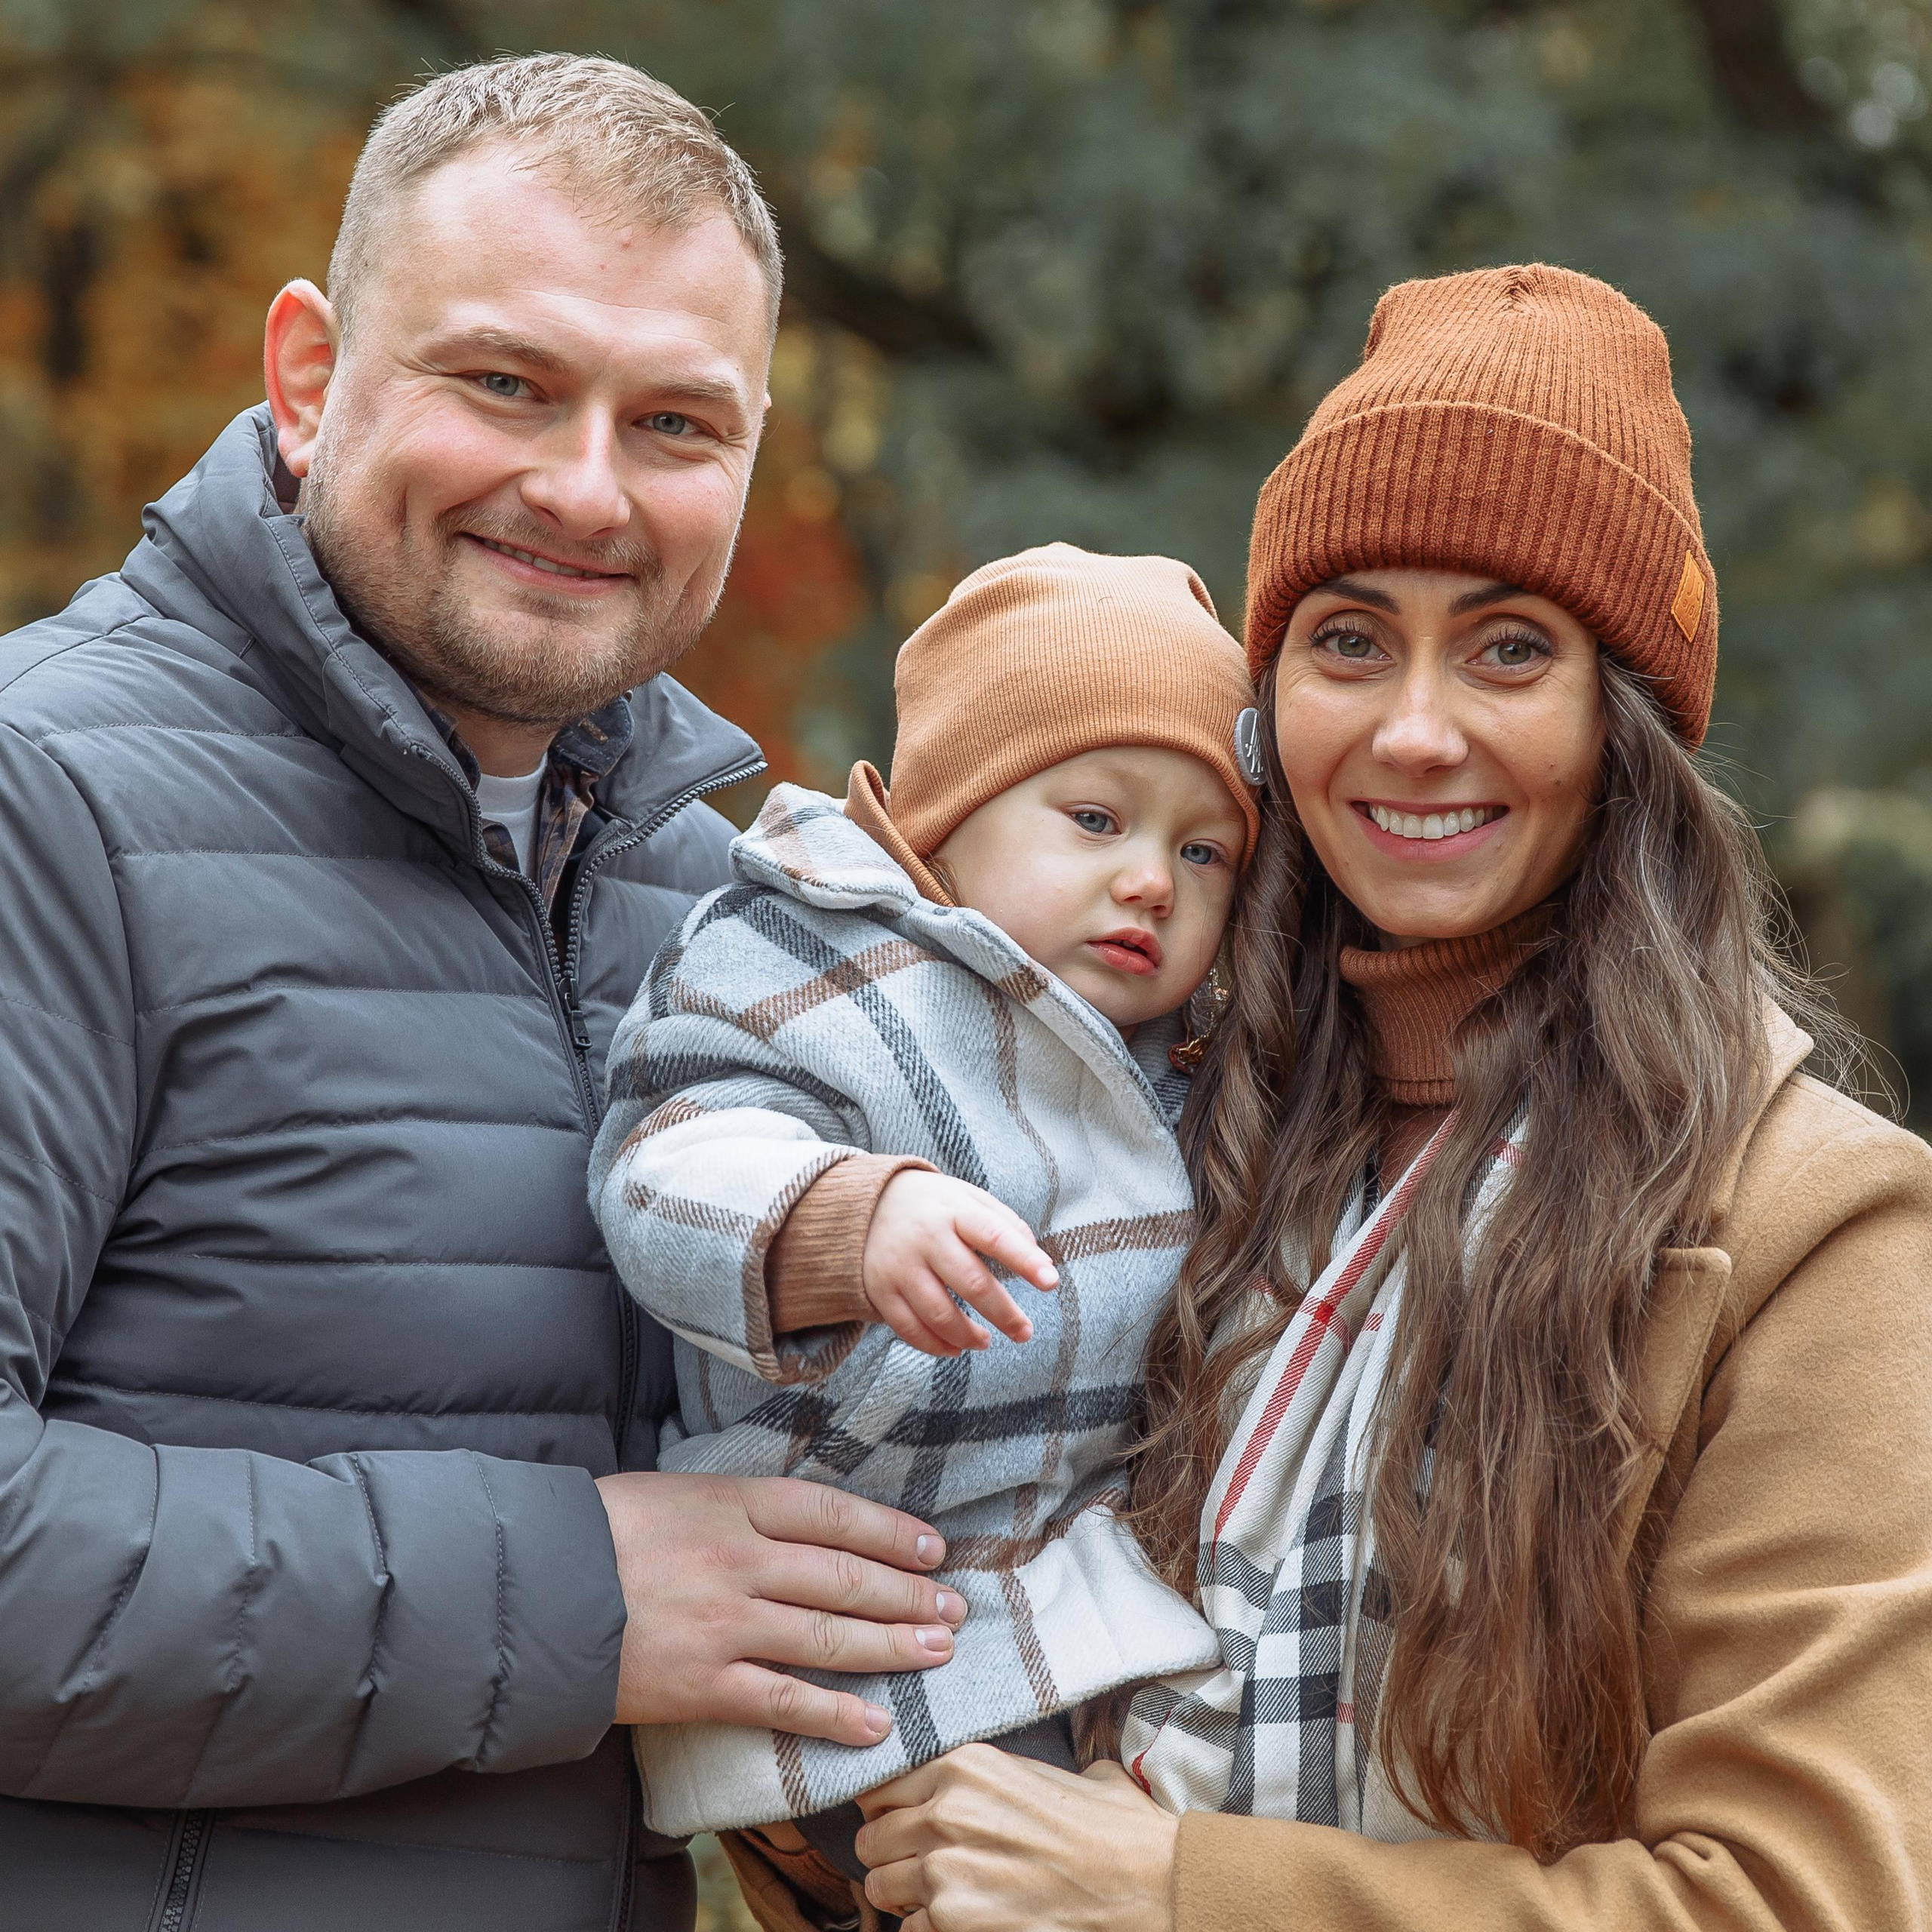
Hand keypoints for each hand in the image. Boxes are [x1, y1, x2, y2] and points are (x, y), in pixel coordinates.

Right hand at [596, 1472, 967, 1743]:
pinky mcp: (703, 1685)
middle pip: (845, 1577)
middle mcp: (741, 1560)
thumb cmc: (601, 1530)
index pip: (834, 1514)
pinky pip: (784, 1701)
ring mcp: (725, 1625)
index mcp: (735, 1502)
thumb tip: (800, 1520)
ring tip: (937, 1652)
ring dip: (892, 1647)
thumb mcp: (678, 1491)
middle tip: (953, 1608)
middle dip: (908, 1594)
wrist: (529, 1587)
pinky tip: (877, 1722)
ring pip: (829, 1637)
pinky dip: (836, 1714)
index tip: (932, 1548)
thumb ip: (740, 1508)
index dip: (890, 1531)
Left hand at [855, 1744, 1176, 1931]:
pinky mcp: (955, 1921)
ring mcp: (945, 1869)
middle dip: (893, 1855)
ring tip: (945, 1898)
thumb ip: (1003, 1775)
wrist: (1149, 1883)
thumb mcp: (1053, 1774)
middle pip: (871, 1837)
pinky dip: (930, 1931)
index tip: (904, 1822)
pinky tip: (966, 1922)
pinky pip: (910, 1931)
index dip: (891, 1809)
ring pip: (879, 1887)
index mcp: (965, 1764)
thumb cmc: (1110, 1830)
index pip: (881, 1784)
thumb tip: (989, 1783)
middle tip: (926, 1867)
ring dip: (905, 1897)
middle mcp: (945, 1810)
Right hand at [862, 1170, 1057, 1355]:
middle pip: (971, 1283)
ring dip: (969, 1336)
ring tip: (987, 1341)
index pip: (994, 1235)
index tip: (1050, 1281)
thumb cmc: (933, 1206)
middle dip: (1004, 1313)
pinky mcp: (880, 1291)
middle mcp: (926, 1239)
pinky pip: (908, 1328)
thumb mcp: (967, 1199)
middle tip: (1025, 1332)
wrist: (863, 1205)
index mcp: (953, 1211)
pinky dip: (935, 1345)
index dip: (1024, 1259)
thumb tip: (1041, 1261)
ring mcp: (900, 1267)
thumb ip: (1005, 1224)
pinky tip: (955, 1348)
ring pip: (939, 1313)